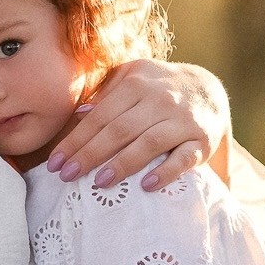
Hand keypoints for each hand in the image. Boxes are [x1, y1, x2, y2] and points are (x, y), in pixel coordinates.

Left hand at [45, 59, 228, 190]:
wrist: (209, 90)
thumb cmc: (158, 88)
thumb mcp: (132, 78)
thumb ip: (105, 94)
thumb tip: (79, 115)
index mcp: (136, 83)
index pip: (100, 115)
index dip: (76, 140)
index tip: (55, 162)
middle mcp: (159, 99)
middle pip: (119, 129)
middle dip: (90, 154)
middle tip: (67, 176)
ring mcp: (182, 120)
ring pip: (149, 143)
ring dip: (123, 163)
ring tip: (100, 183)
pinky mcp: (202, 140)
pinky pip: (184, 158)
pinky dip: (166, 172)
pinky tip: (147, 186)